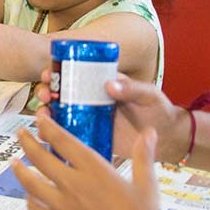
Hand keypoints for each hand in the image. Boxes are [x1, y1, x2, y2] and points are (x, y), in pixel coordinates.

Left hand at [13, 110, 162, 209]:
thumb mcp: (147, 184)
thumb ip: (144, 155)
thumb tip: (150, 133)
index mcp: (94, 169)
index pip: (62, 140)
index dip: (47, 127)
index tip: (39, 119)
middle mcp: (74, 184)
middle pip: (40, 157)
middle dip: (26, 142)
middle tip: (21, 133)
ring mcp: (64, 205)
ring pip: (31, 183)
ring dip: (20, 170)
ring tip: (15, 162)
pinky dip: (30, 201)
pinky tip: (29, 197)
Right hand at [33, 71, 189, 162]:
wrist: (167, 138)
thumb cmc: (158, 110)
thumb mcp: (148, 94)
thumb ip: (132, 88)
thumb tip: (110, 84)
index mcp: (102, 84)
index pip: (75, 73)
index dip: (58, 71)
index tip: (48, 72)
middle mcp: (92, 100)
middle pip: (62, 93)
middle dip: (47, 91)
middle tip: (43, 93)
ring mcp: (90, 119)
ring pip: (61, 114)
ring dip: (47, 113)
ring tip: (42, 115)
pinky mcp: (92, 138)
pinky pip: (70, 136)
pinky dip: (55, 136)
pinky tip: (45, 137)